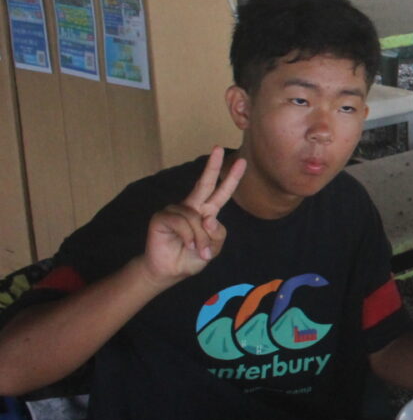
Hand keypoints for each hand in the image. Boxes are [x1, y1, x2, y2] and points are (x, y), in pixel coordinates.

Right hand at [140, 147, 245, 285]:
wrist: (171, 271)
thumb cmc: (192, 257)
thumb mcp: (214, 248)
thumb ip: (217, 234)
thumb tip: (208, 218)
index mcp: (206, 212)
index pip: (221, 192)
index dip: (231, 178)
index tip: (242, 162)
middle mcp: (192, 207)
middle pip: (204, 184)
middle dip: (212, 166)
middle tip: (218, 148)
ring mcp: (176, 210)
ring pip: (197, 218)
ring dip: (201, 238)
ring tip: (198, 250)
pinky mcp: (162, 217)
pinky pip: (182, 223)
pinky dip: (189, 237)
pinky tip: (187, 245)